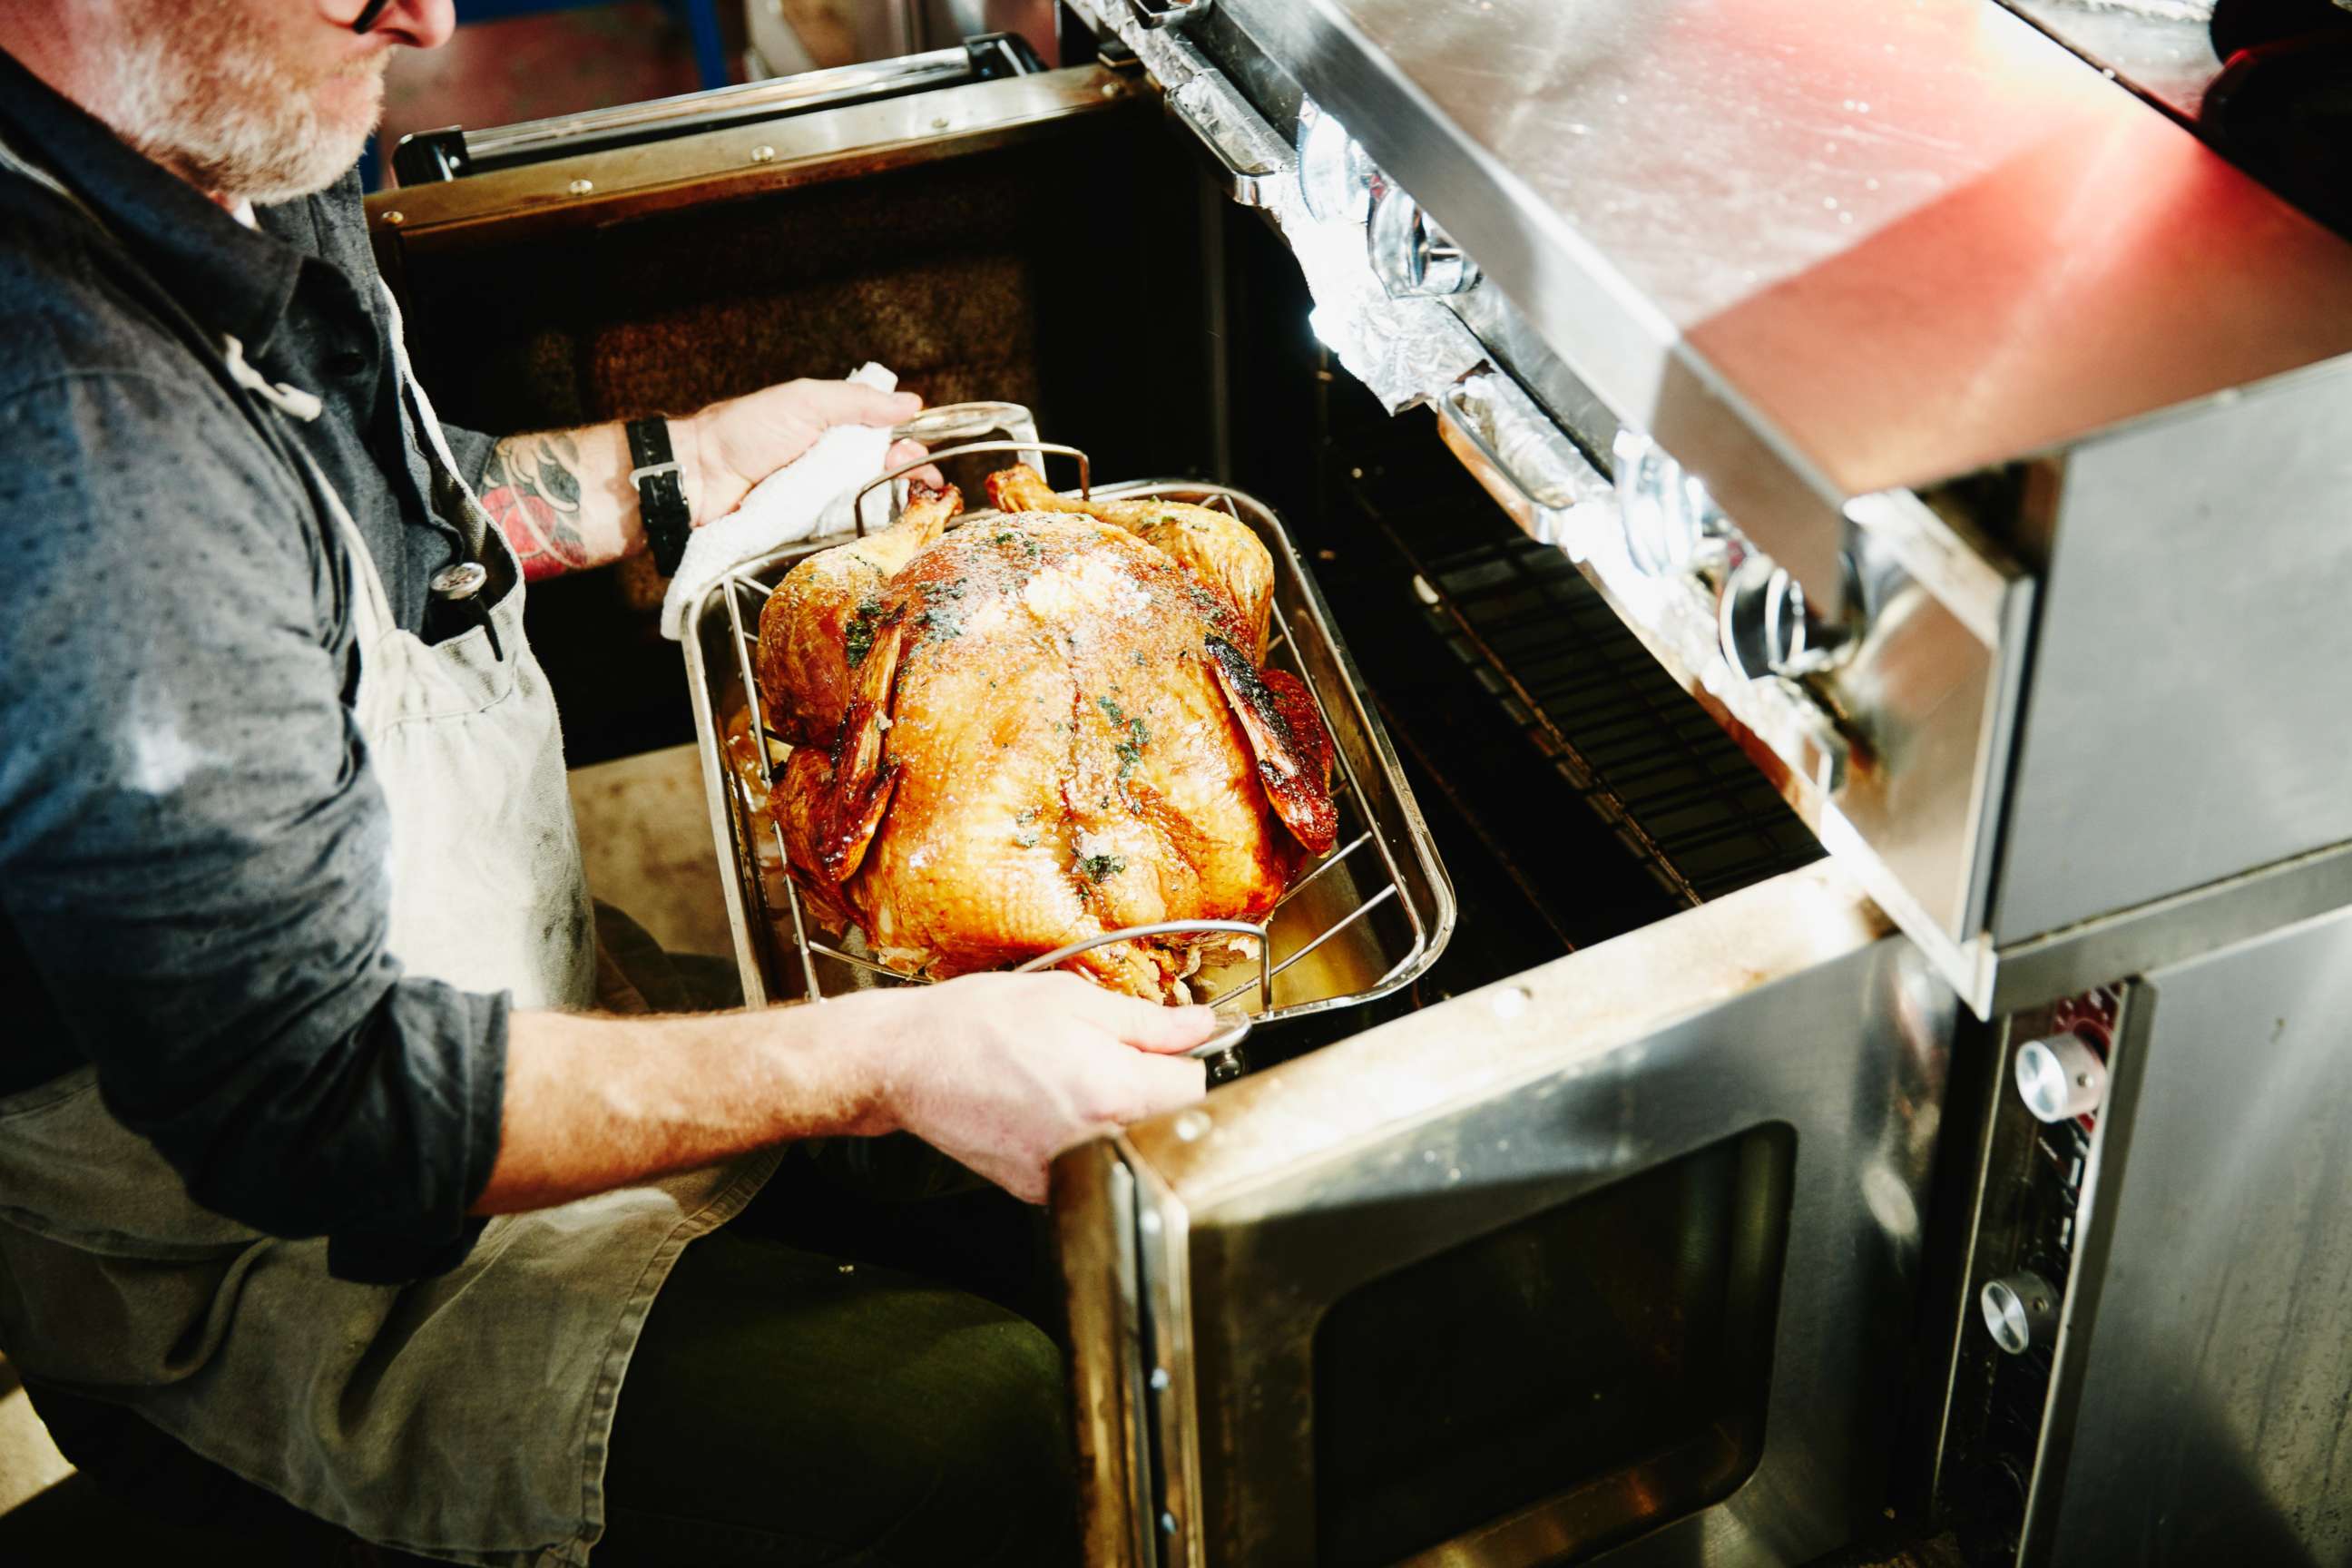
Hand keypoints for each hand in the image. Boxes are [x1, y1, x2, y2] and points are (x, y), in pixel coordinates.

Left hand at [680, 378, 927, 523]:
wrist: (699, 478)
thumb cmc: (744, 432)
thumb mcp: (805, 402)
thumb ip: (857, 401)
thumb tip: (910, 402)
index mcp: (834, 429)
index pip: (886, 436)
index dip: (909, 446)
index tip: (921, 456)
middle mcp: (833, 465)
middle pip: (887, 473)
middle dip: (911, 477)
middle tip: (924, 483)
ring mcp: (822, 500)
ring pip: (873, 505)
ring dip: (897, 507)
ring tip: (913, 509)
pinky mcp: (811, 531)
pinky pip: (846, 532)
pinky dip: (868, 532)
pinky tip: (886, 533)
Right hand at [845, 972, 1215, 1202]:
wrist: (908, 1062)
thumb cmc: (979, 1024)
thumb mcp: (1072, 1000)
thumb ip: (1148, 1021)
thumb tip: (1201, 1026)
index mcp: (1113, 1091)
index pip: (1195, 1087)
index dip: (1182, 1057)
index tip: (1161, 1043)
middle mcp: (1095, 1143)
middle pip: (1167, 1123)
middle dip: (1154, 1088)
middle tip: (1111, 1054)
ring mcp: (1066, 1173)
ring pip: (1129, 1146)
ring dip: (1119, 1116)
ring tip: (1073, 1079)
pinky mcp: (1039, 1189)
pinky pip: (1089, 1165)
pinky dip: (1084, 1138)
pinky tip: (1050, 1107)